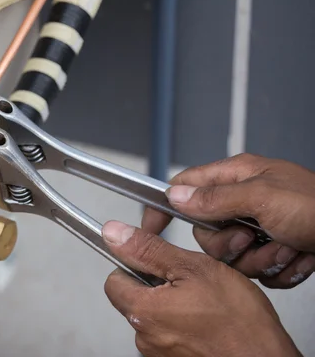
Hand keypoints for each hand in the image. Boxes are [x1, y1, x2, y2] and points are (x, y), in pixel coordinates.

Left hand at [102, 221, 301, 356]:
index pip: (113, 280)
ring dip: (170, 304)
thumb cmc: (239, 322)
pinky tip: (205, 319)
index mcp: (143, 310)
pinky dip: (182, 323)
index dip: (132, 265)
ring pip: (153, 315)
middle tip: (185, 279)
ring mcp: (158, 351)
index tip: (154, 260)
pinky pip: (169, 333)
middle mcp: (144, 335)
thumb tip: (115, 234)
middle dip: (154, 284)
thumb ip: (149, 250)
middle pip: (133, 298)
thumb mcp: (194, 268)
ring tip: (200, 300)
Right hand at [142, 153, 314, 288]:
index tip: (151, 227)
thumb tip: (177, 196)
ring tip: (286, 246)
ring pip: (231, 257)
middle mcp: (244, 201)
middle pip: (206, 232)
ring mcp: (257, 227)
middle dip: (231, 244)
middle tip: (253, 236)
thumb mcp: (264, 196)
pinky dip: (276, 270)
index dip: (165, 207)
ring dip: (259, 259)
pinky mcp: (270, 250)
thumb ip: (216, 197)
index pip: (184, 188)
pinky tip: (296, 256)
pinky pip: (255, 270)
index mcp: (237, 176)